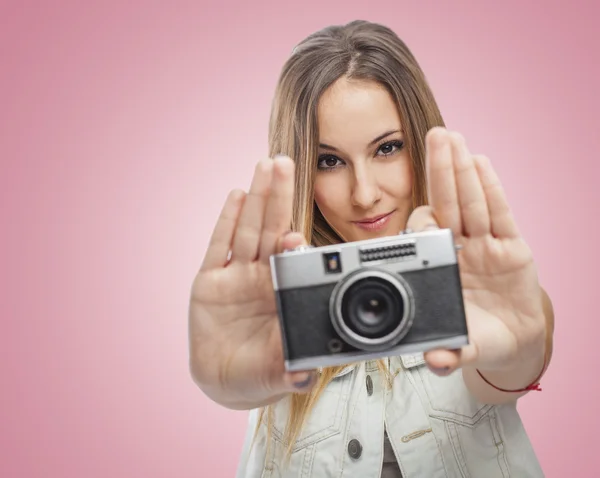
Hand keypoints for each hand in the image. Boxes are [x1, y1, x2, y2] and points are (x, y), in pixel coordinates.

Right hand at [188, 156, 316, 409]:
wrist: (225, 380)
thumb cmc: (258, 372)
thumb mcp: (276, 371)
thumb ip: (290, 369)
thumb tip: (304, 376)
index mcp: (281, 293)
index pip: (290, 260)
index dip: (292, 243)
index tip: (296, 235)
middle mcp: (261, 277)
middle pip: (270, 231)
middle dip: (277, 198)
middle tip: (285, 164)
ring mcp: (236, 276)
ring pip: (247, 230)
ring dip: (256, 199)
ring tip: (264, 167)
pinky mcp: (209, 281)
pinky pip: (218, 247)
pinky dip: (226, 222)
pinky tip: (236, 196)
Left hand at [406, 127, 546, 376]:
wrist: (513, 340)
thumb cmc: (479, 335)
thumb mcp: (462, 346)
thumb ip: (449, 352)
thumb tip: (435, 363)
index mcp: (442, 268)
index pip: (427, 236)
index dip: (420, 219)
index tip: (412, 207)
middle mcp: (462, 250)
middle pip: (448, 204)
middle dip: (441, 171)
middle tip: (433, 137)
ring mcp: (486, 245)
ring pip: (472, 202)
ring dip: (462, 171)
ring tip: (453, 139)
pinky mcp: (513, 248)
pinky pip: (501, 214)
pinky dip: (491, 190)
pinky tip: (481, 164)